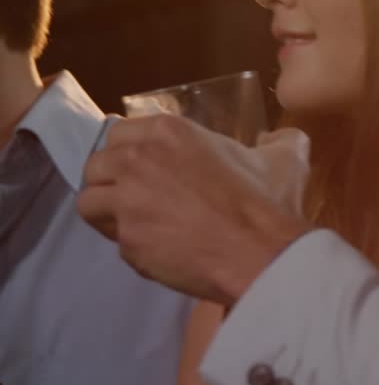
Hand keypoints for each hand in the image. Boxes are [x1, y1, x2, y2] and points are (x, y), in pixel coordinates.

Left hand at [77, 115, 312, 305]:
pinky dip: (133, 246)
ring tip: (138, 225)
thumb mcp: (282, 159)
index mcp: (169, 131)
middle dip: (112, 182)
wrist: (260, 252)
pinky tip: (161, 250)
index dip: (131, 152)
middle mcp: (138, 159)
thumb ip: (279, 141)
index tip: (148, 168)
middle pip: (96, 165)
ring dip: (108, 214)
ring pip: (89, 202)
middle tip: (140, 198)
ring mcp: (128, 201)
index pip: (120, 132)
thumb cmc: (268, 202)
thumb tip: (282, 138)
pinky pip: (114, 241)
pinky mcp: (127, 239)